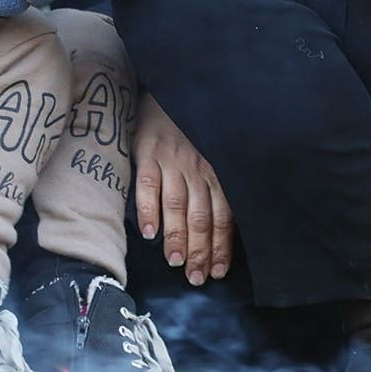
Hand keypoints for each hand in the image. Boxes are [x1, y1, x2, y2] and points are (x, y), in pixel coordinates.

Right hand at [133, 92, 233, 285]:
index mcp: (217, 173)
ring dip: (177, 237)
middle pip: (201, 216)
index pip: (223, 217)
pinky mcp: (148, 153)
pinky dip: (148, 210)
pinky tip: (148, 232)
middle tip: (195, 277)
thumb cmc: (191, 133)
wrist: (167, 93)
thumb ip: (213, 189)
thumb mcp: (210, 156)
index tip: (217, 272)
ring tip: (175, 262)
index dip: (220, 246)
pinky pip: (148, 186)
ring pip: (177, 206)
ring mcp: (172, 161)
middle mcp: (197, 169)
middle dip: (199, 250)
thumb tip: (217, 233)